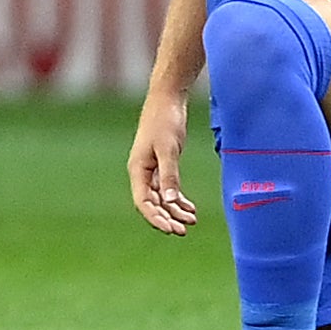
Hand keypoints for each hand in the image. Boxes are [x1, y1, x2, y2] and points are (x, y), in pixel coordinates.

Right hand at [129, 91, 198, 234]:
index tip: (171, 229)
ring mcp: (151, 168)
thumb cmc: (165, 121)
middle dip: (167, 218)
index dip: (156, 218)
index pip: (143, 202)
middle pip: (152, 203)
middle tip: (184, 230)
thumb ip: (169, 176)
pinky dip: (178, 199)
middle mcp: (142, 172)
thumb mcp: (169, 149)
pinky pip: (168, 188)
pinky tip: (190, 208)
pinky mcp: (162, 163)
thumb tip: (170, 202)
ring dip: (175, 210)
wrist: (167, 99)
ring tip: (192, 220)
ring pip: (161, 197)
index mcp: (138, 169)